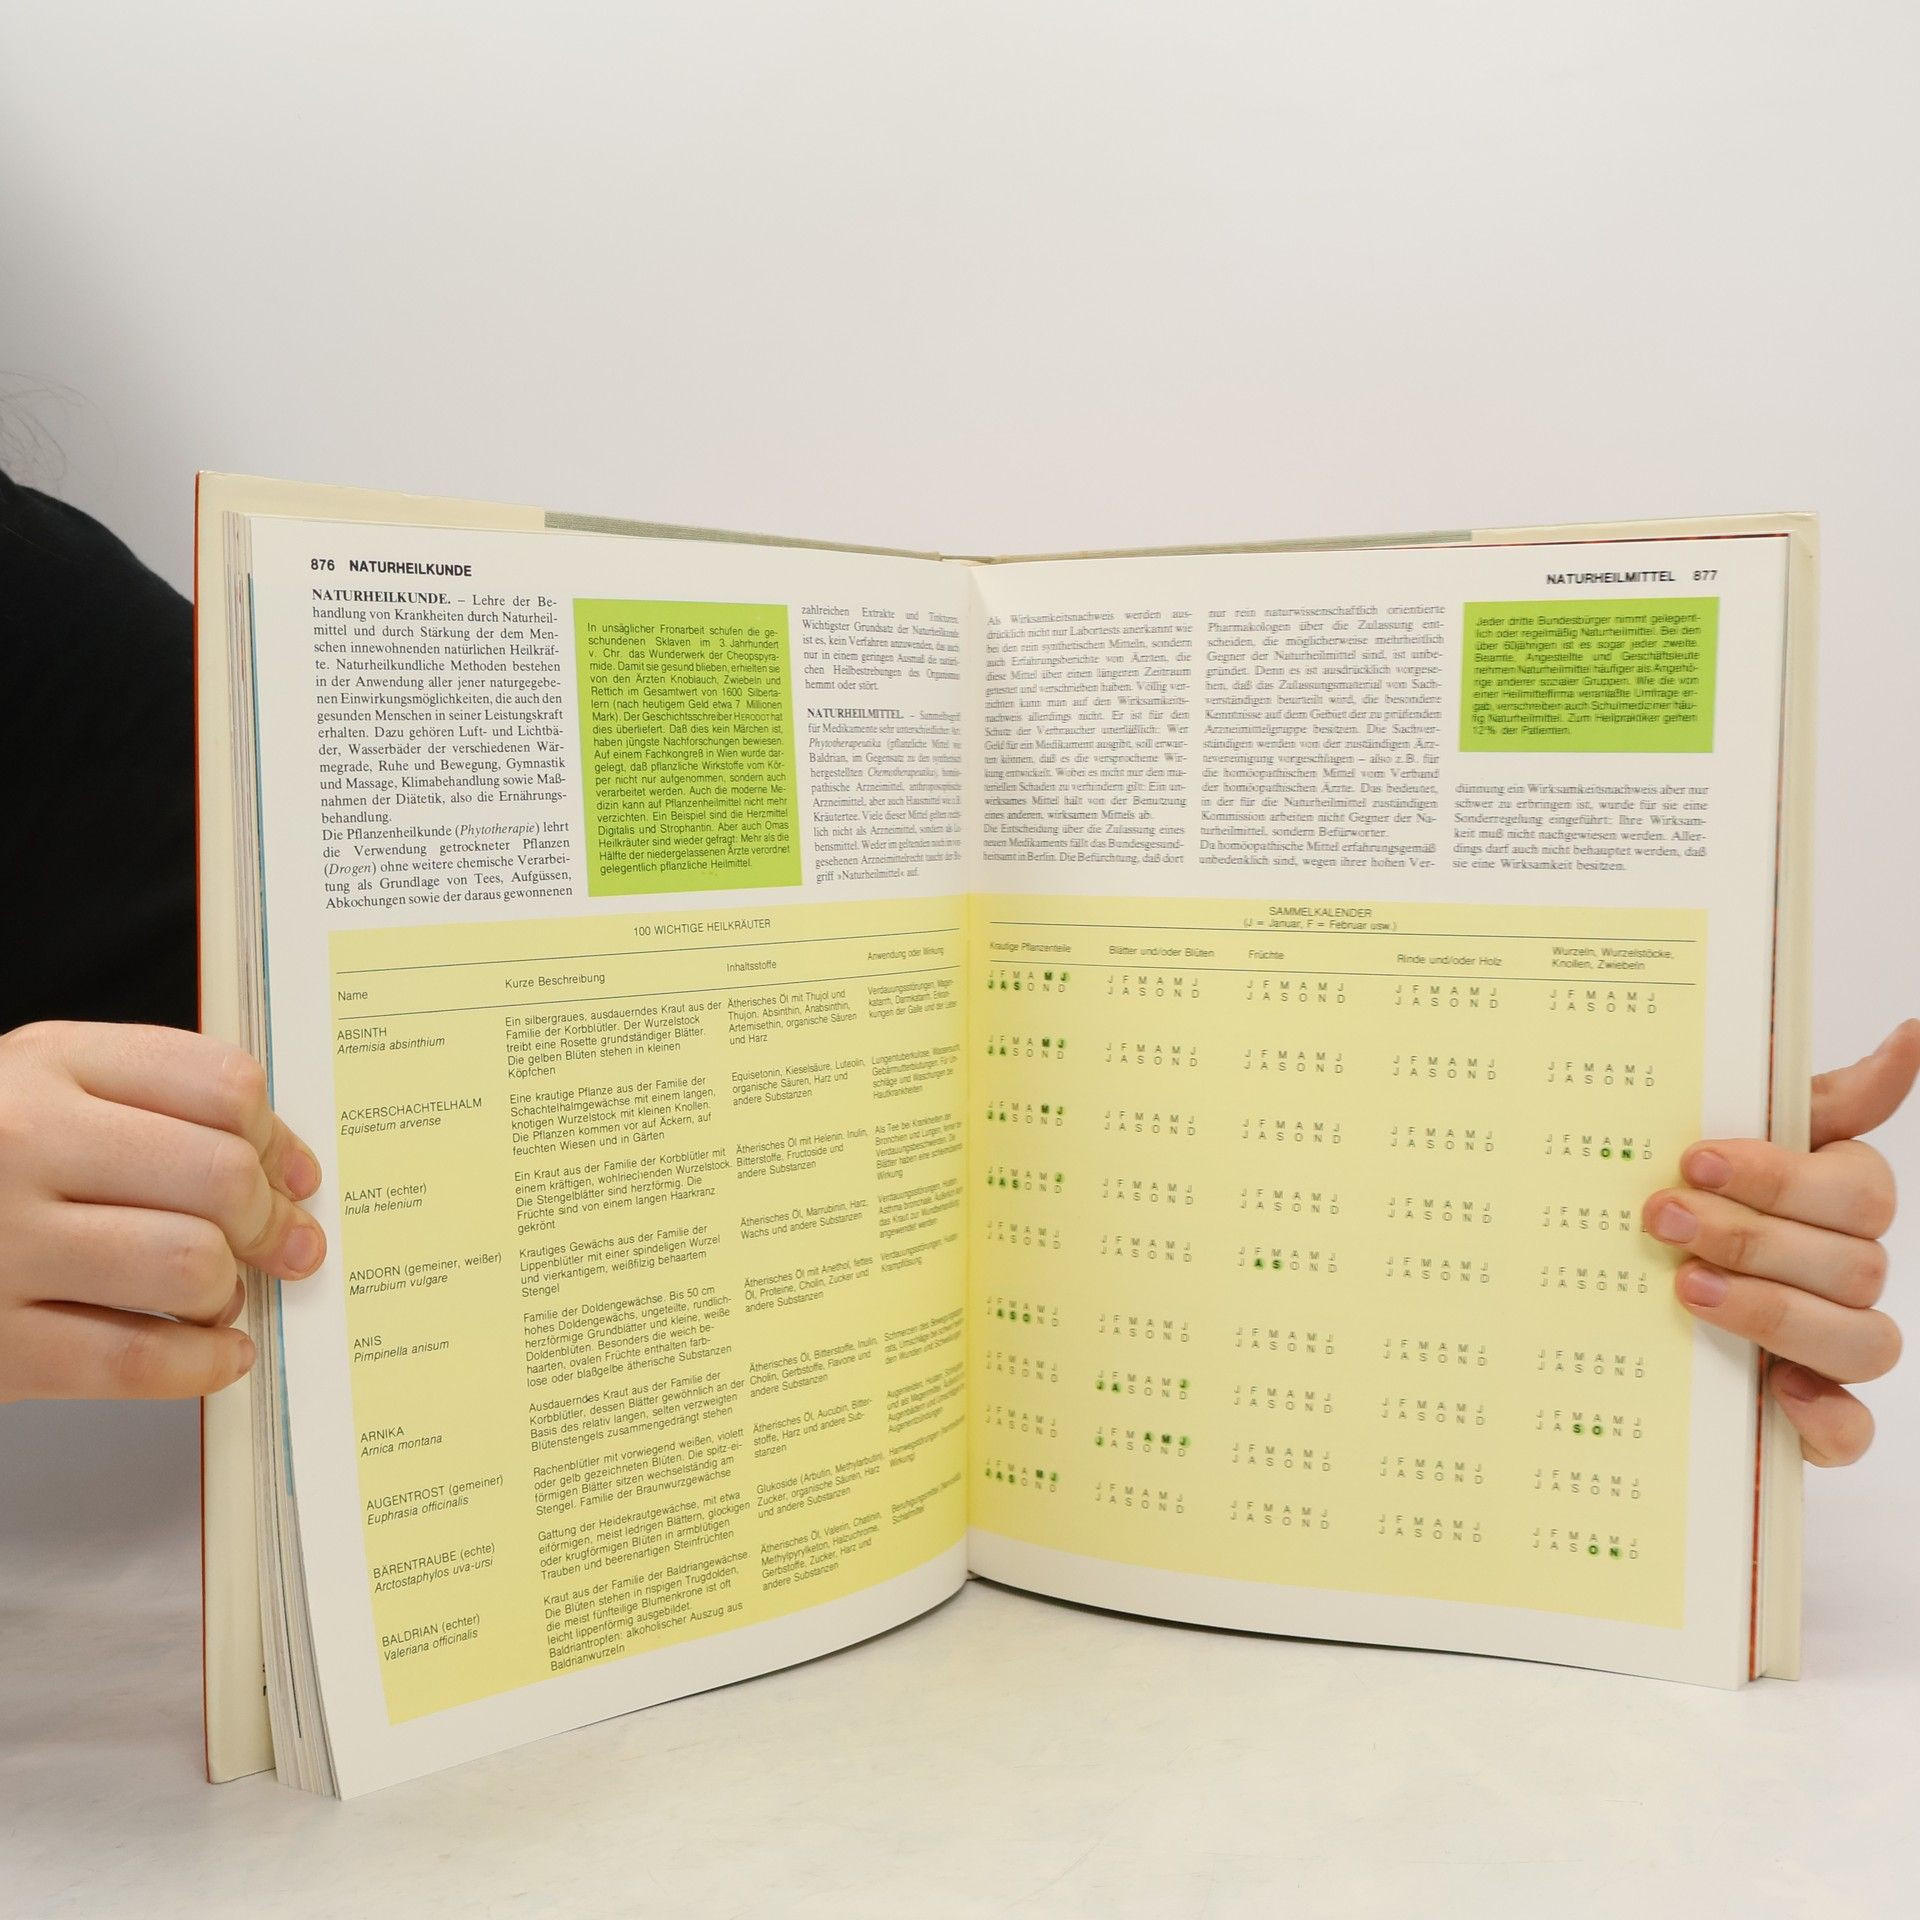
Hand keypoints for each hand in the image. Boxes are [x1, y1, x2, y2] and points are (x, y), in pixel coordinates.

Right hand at [0, 1021, 324, 1401]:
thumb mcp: (42, 1088)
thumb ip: (159, 1104)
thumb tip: (292, 1172)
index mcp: (46, 1065)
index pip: (221, 1085)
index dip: (277, 1140)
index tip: (293, 1177)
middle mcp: (20, 1140)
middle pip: (219, 1177)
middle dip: (272, 1223)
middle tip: (282, 1247)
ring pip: (187, 1265)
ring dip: (228, 1291)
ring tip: (219, 1296)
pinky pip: (135, 1359)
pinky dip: (201, 1363)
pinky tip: (216, 1352)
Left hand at [1644, 1019, 1919, 1465]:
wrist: (1639, 1291)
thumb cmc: (1706, 1201)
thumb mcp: (1740, 1138)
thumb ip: (1820, 1097)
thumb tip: (1913, 1034)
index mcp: (1844, 1203)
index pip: (1856, 1189)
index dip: (1780, 1176)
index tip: (1694, 1160)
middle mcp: (1854, 1274)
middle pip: (1851, 1263)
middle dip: (1751, 1237)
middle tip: (1664, 1218)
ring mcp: (1838, 1346)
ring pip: (1861, 1340)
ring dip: (1773, 1312)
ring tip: (1686, 1289)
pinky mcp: (1817, 1414)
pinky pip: (1851, 1431)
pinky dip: (1826, 1419)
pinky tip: (1777, 1392)